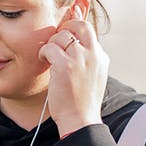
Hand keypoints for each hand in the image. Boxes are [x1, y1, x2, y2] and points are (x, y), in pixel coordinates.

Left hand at [38, 15, 108, 136]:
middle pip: (80, 25)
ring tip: (49, 56)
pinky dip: (44, 52)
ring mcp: (80, 59)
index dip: (74, 32)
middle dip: (66, 27)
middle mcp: (94, 55)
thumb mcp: (90, 76)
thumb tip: (73, 40)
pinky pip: (50, 47)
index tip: (64, 39)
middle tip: (56, 40)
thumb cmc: (81, 102)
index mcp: (101, 57)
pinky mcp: (66, 66)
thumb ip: (86, 58)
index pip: (88, 32)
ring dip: (51, 43)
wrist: (80, 121)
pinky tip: (44, 61)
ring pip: (62, 35)